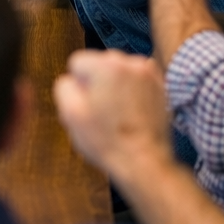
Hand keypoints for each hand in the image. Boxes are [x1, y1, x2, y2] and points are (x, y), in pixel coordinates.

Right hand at [54, 50, 174, 182]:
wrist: (143, 161)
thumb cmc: (107, 139)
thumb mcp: (70, 113)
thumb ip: (64, 85)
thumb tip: (72, 79)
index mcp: (105, 65)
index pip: (77, 62)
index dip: (77, 86)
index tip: (86, 105)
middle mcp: (128, 63)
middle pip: (99, 64)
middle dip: (97, 83)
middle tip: (101, 112)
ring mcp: (148, 74)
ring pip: (118, 72)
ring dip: (115, 87)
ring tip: (117, 115)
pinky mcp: (160, 87)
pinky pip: (135, 81)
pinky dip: (131, 92)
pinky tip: (130, 112)